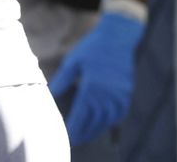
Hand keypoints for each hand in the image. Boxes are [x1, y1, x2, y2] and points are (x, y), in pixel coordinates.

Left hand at [48, 10, 144, 145]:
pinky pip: (120, 113)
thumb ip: (62, 81)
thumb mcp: (73, 61)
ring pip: (108, 119)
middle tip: (74, 140)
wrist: (117, 37)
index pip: (82, 114)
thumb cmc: (91, 48)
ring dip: (97, 129)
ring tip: (86, 135)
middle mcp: (108, 93)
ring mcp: (120, 94)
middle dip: (84, 132)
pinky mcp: (127, 92)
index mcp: (92, 86)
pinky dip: (111, 121)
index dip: (74, 127)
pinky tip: (103, 124)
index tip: (67, 135)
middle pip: (95, 120)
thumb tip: (50, 94)